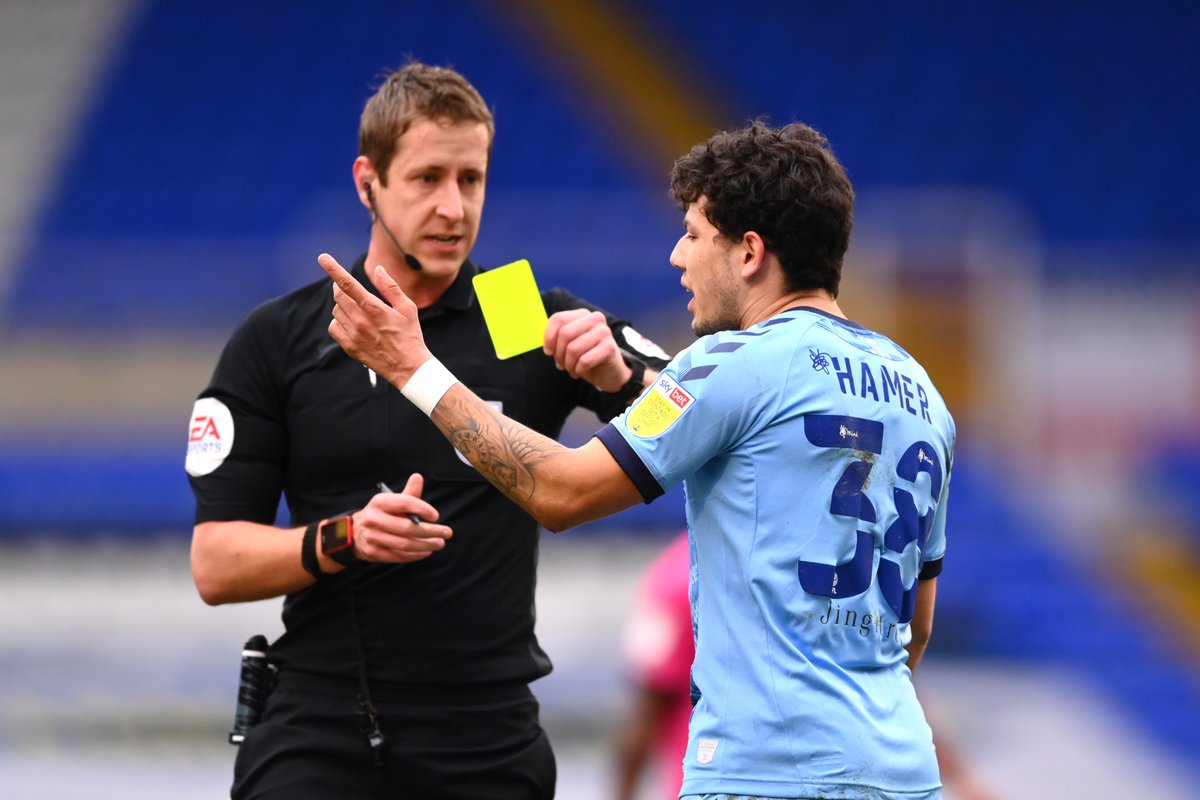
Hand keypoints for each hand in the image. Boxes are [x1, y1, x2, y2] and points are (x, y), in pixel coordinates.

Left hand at [319, 253, 432, 387]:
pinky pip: (333, 328)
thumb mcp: (407, 308)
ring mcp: (353, 334)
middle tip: (347, 287)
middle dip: (340, 287)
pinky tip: (351, 324)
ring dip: (342, 305)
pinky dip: (338, 322)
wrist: (408, 367)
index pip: (348, 283)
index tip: (323, 258)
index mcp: (374, 308)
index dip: (333, 269)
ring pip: (336, 311)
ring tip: (358, 311)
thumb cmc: (410, 335)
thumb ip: (390, 287)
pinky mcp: (349, 347)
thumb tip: (378, 269)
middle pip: (339, 295)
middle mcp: (360, 320)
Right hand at [350, 473, 451, 563]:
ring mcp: (372, 537)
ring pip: (404, 544)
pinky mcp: (373, 552)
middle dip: (431, 531)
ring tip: (439, 543)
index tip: (436, 516)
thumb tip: (418, 477)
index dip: (423, 509)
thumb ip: (408, 493)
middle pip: (407, 528)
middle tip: (446, 533)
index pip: (405, 503)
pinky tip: (426, 552)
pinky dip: (415, 555)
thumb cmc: (381, 514)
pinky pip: (398, 556)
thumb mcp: (391, 501)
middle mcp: (373, 519)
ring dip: (425, 545)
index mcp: (379, 502)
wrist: (355, 532)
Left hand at [543, 308, 630, 392]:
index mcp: (582, 314)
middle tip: (561, 364)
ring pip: (573, 349)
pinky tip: (580, 371)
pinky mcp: (610, 347)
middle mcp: (595, 319)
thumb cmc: (585, 356)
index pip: (558, 319)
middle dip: (558, 353)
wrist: (609, 372)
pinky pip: (584, 361)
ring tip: (571, 369)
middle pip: (564, 334)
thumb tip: (543, 342)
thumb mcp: (569, 344)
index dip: (548, 337)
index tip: (548, 351)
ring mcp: (604, 332)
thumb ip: (556, 338)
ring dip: (568, 364)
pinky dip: (578, 370)